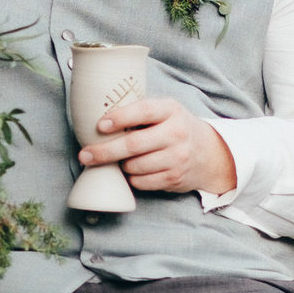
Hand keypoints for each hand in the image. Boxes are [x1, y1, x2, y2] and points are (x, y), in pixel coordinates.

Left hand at [78, 97, 237, 195]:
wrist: (208, 153)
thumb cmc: (175, 128)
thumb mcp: (165, 111)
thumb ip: (140, 111)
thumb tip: (97, 115)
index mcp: (171, 110)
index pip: (143, 111)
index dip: (120, 118)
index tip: (100, 125)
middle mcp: (176, 133)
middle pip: (133, 144)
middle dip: (105, 151)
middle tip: (85, 155)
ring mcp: (177, 157)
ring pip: (134, 166)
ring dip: (119, 165)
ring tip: (117, 160)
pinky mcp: (174, 178)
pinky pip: (141, 182)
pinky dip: (131, 178)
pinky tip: (131, 171)